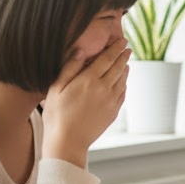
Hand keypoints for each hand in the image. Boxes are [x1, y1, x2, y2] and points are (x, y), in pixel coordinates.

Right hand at [42, 38, 130, 167]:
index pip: (106, 59)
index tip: (122, 41)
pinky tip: (122, 82)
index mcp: (89, 80)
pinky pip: (122, 94)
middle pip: (118, 68)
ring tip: (126, 63)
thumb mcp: (56, 89)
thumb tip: (80, 50)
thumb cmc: (57, 115)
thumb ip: (69, 68)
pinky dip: (124, 84)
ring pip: (122, 80)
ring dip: (125, 69)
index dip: (115, 48)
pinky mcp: (113, 112)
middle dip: (123, 56)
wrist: (68, 142)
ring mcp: (110, 101)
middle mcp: (103, 89)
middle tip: (127, 48)